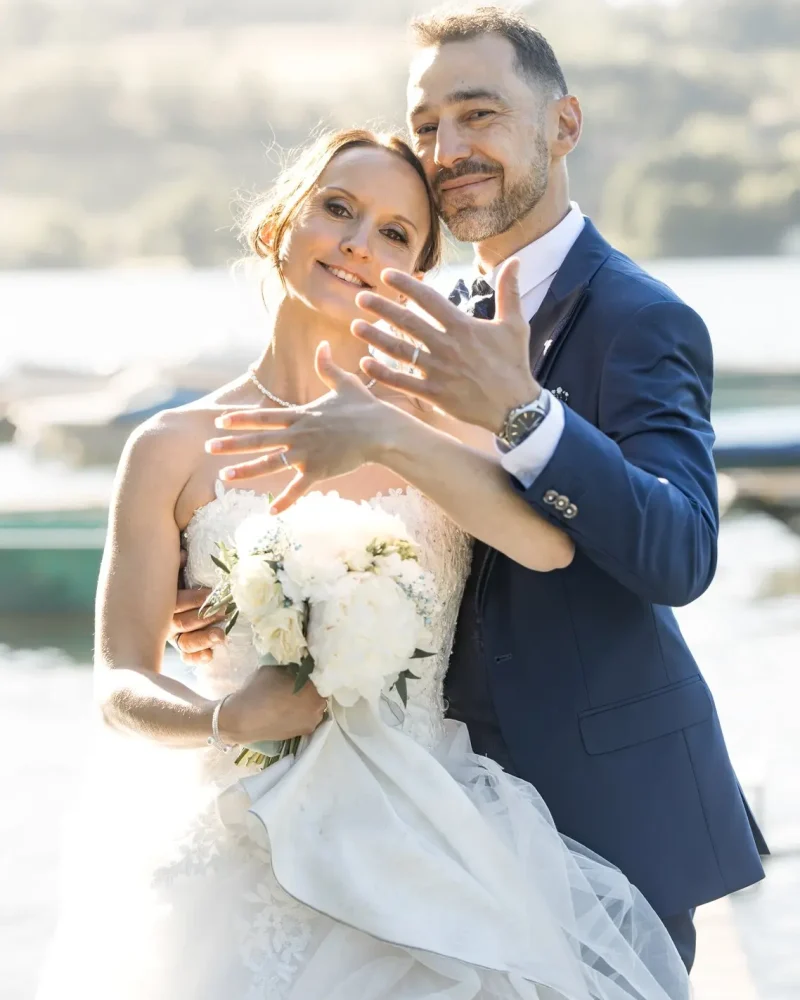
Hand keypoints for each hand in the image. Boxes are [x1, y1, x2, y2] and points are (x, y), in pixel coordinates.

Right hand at [168, 551, 226, 665]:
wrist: (181, 586)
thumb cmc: (181, 572)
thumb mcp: (177, 565)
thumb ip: (177, 562)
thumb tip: (182, 555)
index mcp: (161, 599)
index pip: (175, 602)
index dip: (194, 599)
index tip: (211, 594)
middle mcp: (164, 619)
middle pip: (181, 623)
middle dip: (204, 618)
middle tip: (224, 611)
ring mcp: (174, 634)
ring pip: (185, 642)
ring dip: (203, 639)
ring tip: (221, 636)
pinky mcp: (184, 645)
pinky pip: (187, 655)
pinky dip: (197, 657)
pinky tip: (210, 655)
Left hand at [206, 342, 395, 510]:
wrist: (382, 431)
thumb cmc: (365, 407)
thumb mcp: (344, 383)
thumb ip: (327, 366)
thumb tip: (321, 344)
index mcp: (301, 415)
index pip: (264, 417)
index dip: (241, 419)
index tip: (220, 420)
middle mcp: (299, 434)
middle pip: (259, 440)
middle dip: (231, 444)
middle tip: (208, 447)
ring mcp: (308, 454)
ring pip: (271, 463)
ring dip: (246, 470)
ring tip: (224, 476)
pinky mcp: (320, 471)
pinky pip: (298, 488)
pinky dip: (286, 501)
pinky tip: (271, 511)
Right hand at [219, 664, 327, 743]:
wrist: (243, 720)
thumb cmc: (259, 691)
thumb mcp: (276, 669)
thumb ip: (292, 668)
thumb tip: (299, 666)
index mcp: (315, 688)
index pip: (320, 675)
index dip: (312, 672)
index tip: (303, 669)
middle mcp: (319, 707)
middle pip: (319, 692)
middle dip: (311, 687)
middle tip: (296, 683)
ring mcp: (312, 722)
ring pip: (314, 706)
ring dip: (307, 701)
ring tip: (290, 697)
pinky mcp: (303, 733)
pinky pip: (307, 717)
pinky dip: (301, 712)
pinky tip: (288, 709)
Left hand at [352, 257, 540, 432]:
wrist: (515, 407)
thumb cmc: (514, 364)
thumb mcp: (515, 324)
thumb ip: (509, 292)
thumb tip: (515, 261)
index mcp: (462, 326)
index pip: (428, 299)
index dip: (406, 285)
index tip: (386, 275)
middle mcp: (446, 346)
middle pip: (407, 322)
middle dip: (381, 308)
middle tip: (361, 298)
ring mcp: (437, 371)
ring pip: (400, 350)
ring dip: (375, 337)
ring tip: (356, 326)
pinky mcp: (434, 394)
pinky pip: (402, 382)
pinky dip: (382, 373)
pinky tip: (365, 362)